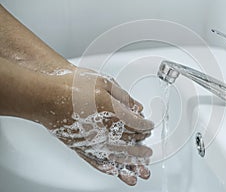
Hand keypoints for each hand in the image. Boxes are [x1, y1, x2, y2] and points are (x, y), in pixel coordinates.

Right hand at [44, 68, 153, 185]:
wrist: (47, 95)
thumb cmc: (72, 86)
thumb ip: (123, 97)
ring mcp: (92, 142)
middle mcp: (105, 131)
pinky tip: (115, 171)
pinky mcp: (80, 147)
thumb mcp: (104, 83)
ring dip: (132, 162)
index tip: (149, 126)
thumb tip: (137, 107)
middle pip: (130, 141)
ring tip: (141, 168)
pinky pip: (97, 162)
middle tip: (148, 147)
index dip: (146, 126)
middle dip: (142, 145)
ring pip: (118, 156)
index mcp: (114, 113)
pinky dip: (109, 168)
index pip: (137, 124)